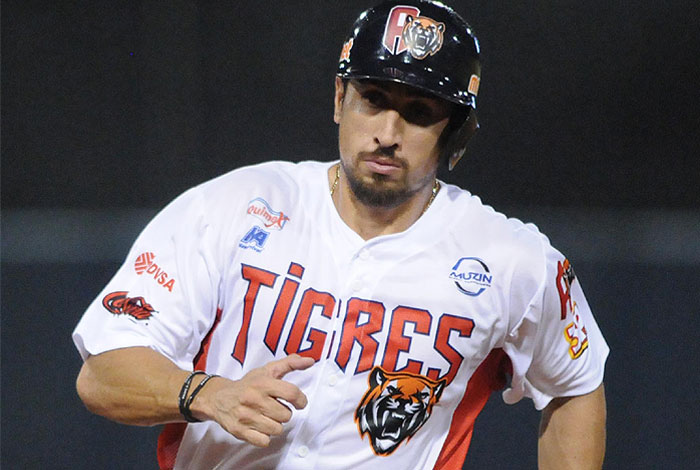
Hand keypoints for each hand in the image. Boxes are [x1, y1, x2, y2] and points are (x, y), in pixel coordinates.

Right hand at [192, 354, 314, 446]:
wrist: (219, 398)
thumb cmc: (248, 384)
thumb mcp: (268, 370)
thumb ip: (290, 364)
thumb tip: (310, 361)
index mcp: (263, 383)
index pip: (292, 393)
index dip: (301, 400)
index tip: (299, 402)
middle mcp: (254, 399)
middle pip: (286, 415)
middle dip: (284, 412)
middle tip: (275, 408)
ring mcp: (246, 416)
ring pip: (277, 429)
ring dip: (275, 424)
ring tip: (266, 416)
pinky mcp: (240, 431)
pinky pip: (264, 441)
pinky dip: (265, 436)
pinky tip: (260, 426)